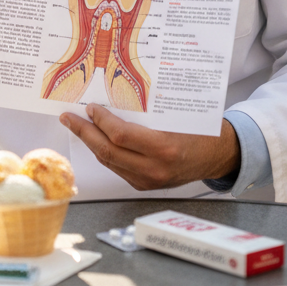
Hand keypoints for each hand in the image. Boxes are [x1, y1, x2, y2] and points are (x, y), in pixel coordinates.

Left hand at [60, 104, 240, 189]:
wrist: (219, 155)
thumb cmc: (199, 129)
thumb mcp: (174, 115)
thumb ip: (144, 113)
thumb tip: (109, 100)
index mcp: (164, 148)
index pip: (119, 135)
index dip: (100, 120)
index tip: (89, 107)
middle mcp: (155, 169)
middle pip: (107, 151)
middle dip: (83, 132)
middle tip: (67, 117)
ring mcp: (149, 181)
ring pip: (109, 161)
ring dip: (90, 143)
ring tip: (76, 126)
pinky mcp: (145, 185)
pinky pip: (117, 168)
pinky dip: (104, 152)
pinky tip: (95, 139)